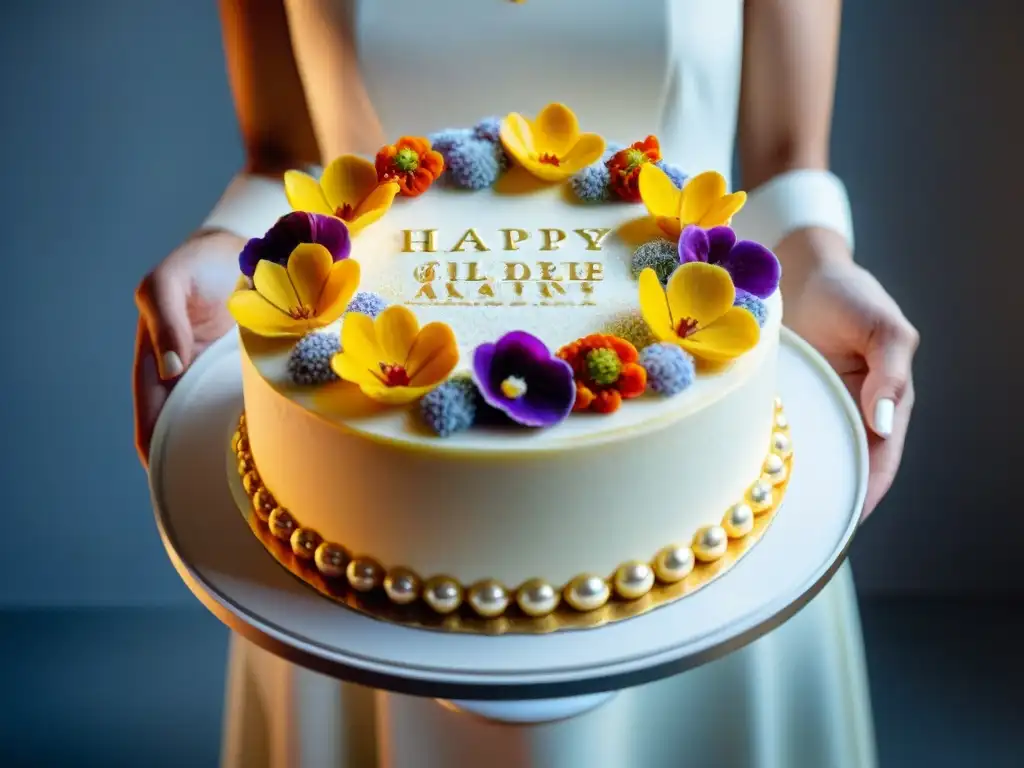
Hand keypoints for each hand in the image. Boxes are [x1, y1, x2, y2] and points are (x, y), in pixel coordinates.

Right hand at [133, 229, 245, 468]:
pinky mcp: (249, 371)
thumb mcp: (168, 284)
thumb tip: (169, 372)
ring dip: (223, 446)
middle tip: (208, 491)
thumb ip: (165, 324)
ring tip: (240, 479)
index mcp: (156, 362)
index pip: (150, 416)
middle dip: (192, 458)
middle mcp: (186, 376)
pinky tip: (269, 443)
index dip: (154, 447)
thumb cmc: (196, 264)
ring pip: (215, 421)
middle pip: (184, 428)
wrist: (242, 247)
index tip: (165, 478)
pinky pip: (246, 404)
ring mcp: (217, 376)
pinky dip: (253, 424)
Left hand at [777, 228, 918, 517]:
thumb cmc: (849, 294)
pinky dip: (768, 457)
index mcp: (884, 403)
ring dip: (793, 483)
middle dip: (826, 498)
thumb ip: (890, 371)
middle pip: (843, 468)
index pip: (882, 461)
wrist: (801, 270)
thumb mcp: (882, 326)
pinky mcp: (783, 400)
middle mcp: (848, 412)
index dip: (868, 492)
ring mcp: (814, 407)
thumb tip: (885, 422)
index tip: (845, 519)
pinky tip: (748, 477)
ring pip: (808, 458)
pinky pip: (778, 437)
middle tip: (798, 528)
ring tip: (770, 514)